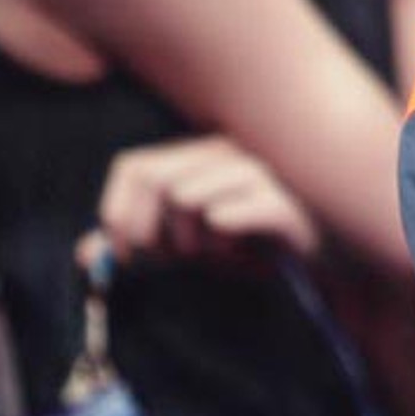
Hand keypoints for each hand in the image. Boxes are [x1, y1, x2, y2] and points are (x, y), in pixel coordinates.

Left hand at [90, 134, 319, 268]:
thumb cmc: (257, 246)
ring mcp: (257, 172)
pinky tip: (239, 247)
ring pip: (186, 196)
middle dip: (152, 232)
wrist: (330, 262)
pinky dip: (223, 230)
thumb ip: (140, 242)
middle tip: (175, 260)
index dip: (117, 214)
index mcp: (198, 156)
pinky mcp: (285, 203)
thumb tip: (84, 252)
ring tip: (215, 254)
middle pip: (154, 180)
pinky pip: (231, 210)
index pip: (131, 167)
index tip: (130, 256)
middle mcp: (224, 153)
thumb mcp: (191, 246)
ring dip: (190, 240)